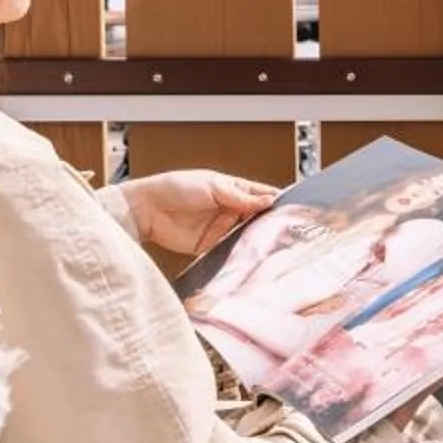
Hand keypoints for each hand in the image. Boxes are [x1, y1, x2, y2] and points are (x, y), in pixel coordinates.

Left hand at [122, 170, 280, 256]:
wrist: (148, 209)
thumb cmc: (176, 188)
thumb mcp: (213, 186)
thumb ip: (241, 197)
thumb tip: (268, 200)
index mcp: (233, 190)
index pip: (261, 194)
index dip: (277, 201)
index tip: (294, 209)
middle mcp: (231, 210)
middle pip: (258, 218)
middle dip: (271, 223)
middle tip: (288, 230)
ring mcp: (222, 229)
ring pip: (247, 236)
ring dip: (257, 239)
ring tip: (273, 244)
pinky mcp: (211, 246)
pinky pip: (229, 251)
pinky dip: (239, 253)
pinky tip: (250, 256)